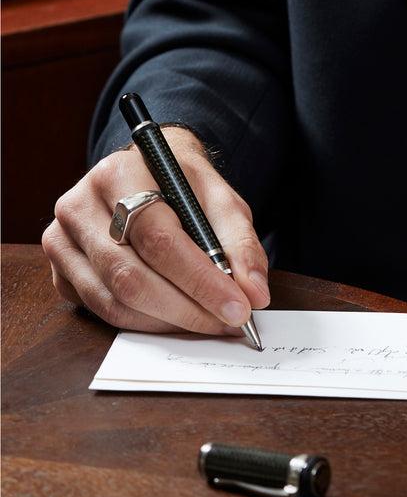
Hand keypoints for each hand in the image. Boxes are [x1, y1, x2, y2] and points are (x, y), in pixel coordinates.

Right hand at [42, 128, 269, 335]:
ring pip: (115, 301)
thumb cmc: (185, 186)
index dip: (200, 279)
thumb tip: (255, 294)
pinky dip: (146, 323)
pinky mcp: (61, 272)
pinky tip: (177, 319)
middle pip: (131, 276)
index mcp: (119, 175)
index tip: (239, 307)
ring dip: (169, 322)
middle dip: (187, 309)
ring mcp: (61, 242)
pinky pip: (102, 311)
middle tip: (228, 323)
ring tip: (210, 323)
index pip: (158, 238)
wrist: (148, 174)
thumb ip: (241, 244)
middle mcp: (79, 207)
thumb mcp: (222, 200)